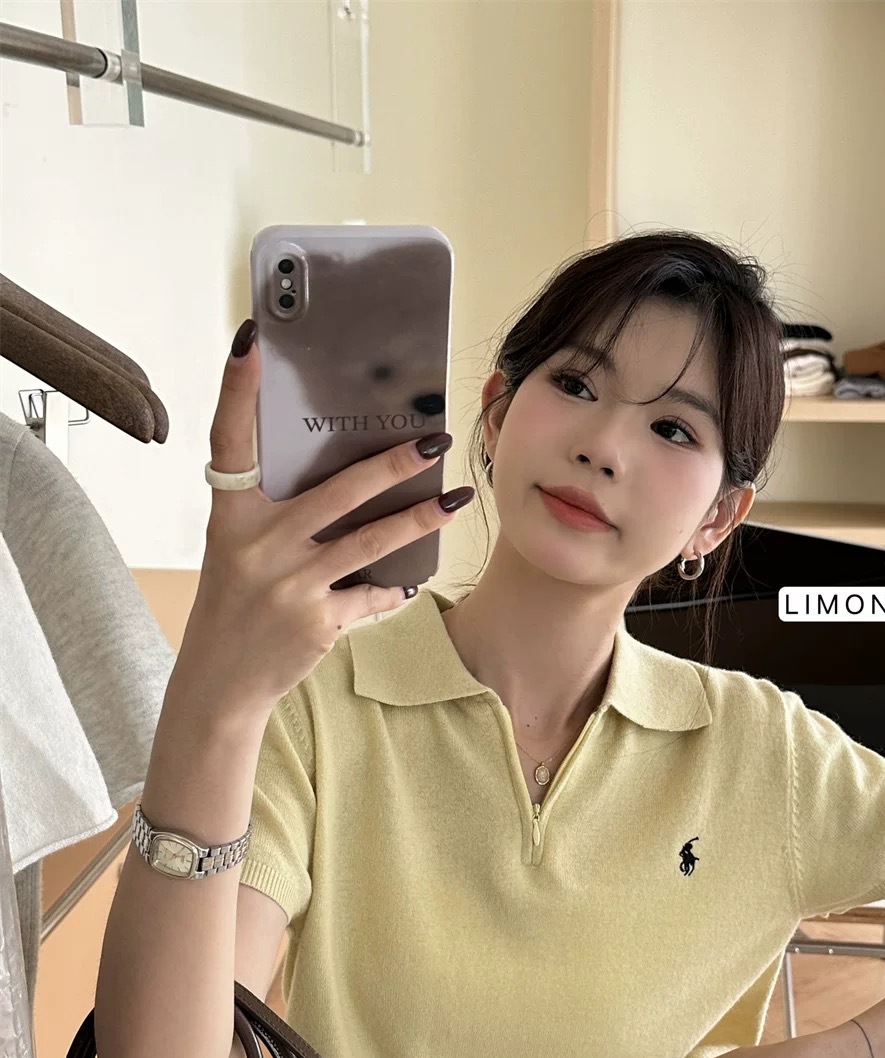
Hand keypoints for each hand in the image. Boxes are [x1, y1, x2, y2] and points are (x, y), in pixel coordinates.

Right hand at [186, 320, 472, 715]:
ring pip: (370, 541)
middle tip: (433, 439)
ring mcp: (291, 586)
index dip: (236, 390)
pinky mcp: (319, 622)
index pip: (229, 441)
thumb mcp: (239, 549)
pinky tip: (411, 580)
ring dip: (419, 520)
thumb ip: (278, 512)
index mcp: (231, 518)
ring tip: (456, 499)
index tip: (251, 342)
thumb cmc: (235, 602)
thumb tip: (350, 472)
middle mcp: (259, 546)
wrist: (221, 682)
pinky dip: (392, 588)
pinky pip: (371, 594)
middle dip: (392, 464)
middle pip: (336, 492)